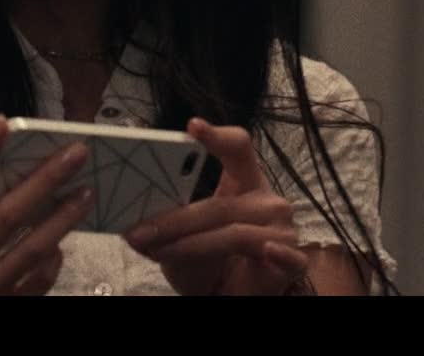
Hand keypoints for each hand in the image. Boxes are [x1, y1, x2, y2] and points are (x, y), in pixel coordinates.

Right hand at [0, 114, 94, 294]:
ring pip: (29, 251)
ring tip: (86, 189)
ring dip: (61, 218)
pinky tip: (65, 236)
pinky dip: (53, 258)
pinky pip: (38, 281)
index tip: (2, 122)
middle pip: (3, 217)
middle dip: (42, 181)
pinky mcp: (6, 307)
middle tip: (75, 151)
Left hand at [123, 117, 308, 295]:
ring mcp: (283, 230)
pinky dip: (278, 254)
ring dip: (192, 245)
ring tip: (161, 253)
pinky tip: (268, 250)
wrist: (231, 296)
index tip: (192, 127)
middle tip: (142, 232)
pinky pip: (285, 256)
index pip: (238, 149)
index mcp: (244, 183)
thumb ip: (164, 228)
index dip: (217, 136)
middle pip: (221, 204)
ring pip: (233, 233)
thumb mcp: (180, 239)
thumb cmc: (210, 260)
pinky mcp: (292, 261)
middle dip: (176, 221)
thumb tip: (131, 229)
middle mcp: (267, 201)